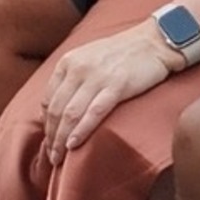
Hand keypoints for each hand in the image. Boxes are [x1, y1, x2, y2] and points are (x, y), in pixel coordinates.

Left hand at [37, 23, 182, 165]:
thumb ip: (72, 78)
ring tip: (59, 157)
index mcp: (68, 62)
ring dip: (61, 139)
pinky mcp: (117, 85)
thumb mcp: (89, 58)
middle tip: (52, 157)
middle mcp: (78, 69)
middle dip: (51, 137)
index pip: (48, 100)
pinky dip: (81, 131)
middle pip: (56, 110)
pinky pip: (94, 113)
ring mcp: (98, 77)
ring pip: (71, 114)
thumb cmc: (123, 53)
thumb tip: (58, 107)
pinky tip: (74, 145)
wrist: (154, 41)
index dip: (46, 124)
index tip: (49, 139)